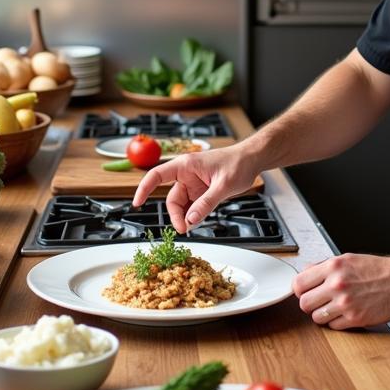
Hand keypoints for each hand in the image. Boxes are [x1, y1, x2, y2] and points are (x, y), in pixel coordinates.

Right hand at [132, 144, 260, 232]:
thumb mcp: (223, 186)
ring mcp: (194, 184)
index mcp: (186, 165)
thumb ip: (206, 203)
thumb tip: (190, 221)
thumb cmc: (238, 163)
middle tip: (184, 230)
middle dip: (176, 215)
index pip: (157, 175)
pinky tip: (198, 220)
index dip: (144, 188)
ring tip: (192, 227)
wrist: (252, 160)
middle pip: (171, 198)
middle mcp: (187, 174)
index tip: (137, 203)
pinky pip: (192, 206)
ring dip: (185, 217)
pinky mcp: (201, 191)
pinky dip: (194, 215)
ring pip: (182, 205)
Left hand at [293, 252, 389, 329]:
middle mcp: (337, 285)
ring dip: (323, 314)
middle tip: (319, 301)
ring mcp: (345, 303)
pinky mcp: (354, 319)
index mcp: (333, 267)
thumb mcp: (347, 259)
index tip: (305, 291)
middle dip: (310, 303)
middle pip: (304, 303)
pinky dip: (336, 322)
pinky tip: (345, 313)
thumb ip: (324, 266)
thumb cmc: (376, 270)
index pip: (299, 283)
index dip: (300, 289)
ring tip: (334, 307)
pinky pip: (332, 326)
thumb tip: (305, 272)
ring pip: (316, 317)